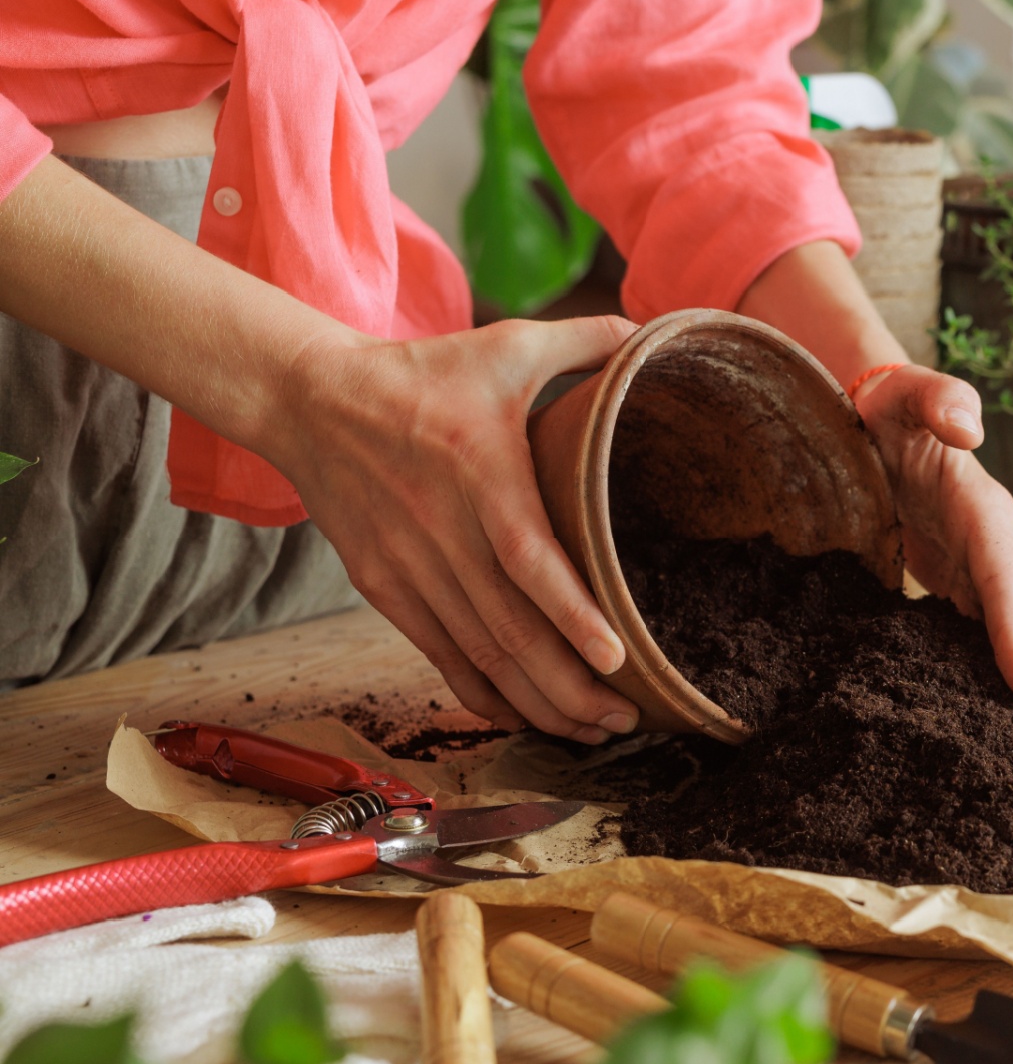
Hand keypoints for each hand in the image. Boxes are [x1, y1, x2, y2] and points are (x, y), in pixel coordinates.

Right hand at [256, 316, 642, 742]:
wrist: (311, 401)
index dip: (573, 615)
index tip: (617, 658)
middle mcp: (444, 532)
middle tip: (628, 720)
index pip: (530, 558)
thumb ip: (583, 341)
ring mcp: (411, 569)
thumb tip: (649, 331)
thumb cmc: (423, 373)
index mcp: (481, 472)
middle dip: (572, 687)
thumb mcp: (505, 344)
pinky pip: (443, 657)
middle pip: (512, 631)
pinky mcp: (387, 590)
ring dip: (539, 703)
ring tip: (594, 731)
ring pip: (481, 656)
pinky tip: (528, 718)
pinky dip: (487, 695)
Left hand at [854, 367, 1012, 737]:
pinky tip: (1012, 710)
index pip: (1005, 578)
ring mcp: (982, 565)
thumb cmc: (895, 405)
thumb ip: (940, 400)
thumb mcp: (908, 392)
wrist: (884, 416)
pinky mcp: (961, 580)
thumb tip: (971, 429)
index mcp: (985, 508)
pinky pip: (988, 632)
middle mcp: (995, 543)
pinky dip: (1006, 671)